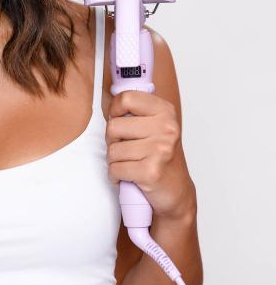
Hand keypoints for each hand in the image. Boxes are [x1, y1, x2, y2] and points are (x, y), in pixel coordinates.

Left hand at [105, 90, 195, 220]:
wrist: (176, 191)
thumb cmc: (159, 155)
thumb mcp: (153, 125)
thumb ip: (135, 109)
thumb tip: (109, 93)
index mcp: (165, 111)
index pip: (126, 98)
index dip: (115, 111)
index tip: (120, 120)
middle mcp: (166, 128)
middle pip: (113, 126)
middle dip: (112, 140)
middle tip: (126, 148)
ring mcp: (160, 150)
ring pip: (112, 150)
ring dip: (114, 160)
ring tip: (129, 163)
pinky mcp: (151, 172)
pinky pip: (115, 169)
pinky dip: (115, 175)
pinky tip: (128, 176)